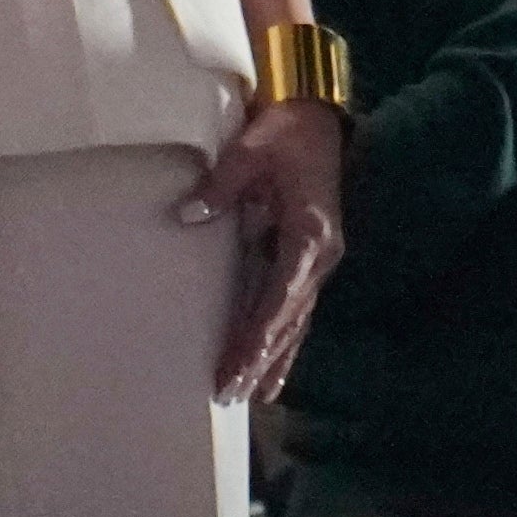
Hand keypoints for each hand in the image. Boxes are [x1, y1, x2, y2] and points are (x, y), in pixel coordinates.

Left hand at [180, 91, 346, 398]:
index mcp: (308, 237)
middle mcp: (319, 259)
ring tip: (252, 395)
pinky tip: (272, 362)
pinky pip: (294, 306)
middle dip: (261, 360)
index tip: (236, 368)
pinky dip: (283, 337)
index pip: (278, 300)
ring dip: (275, 358)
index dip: (256, 339)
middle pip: (288, 321)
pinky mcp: (309, 257)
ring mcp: (318, 262)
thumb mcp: (252, 150)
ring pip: (295, 321)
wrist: (329, 121)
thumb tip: (187, 216)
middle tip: (231, 395)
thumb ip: (221, 186)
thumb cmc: (291, 133)